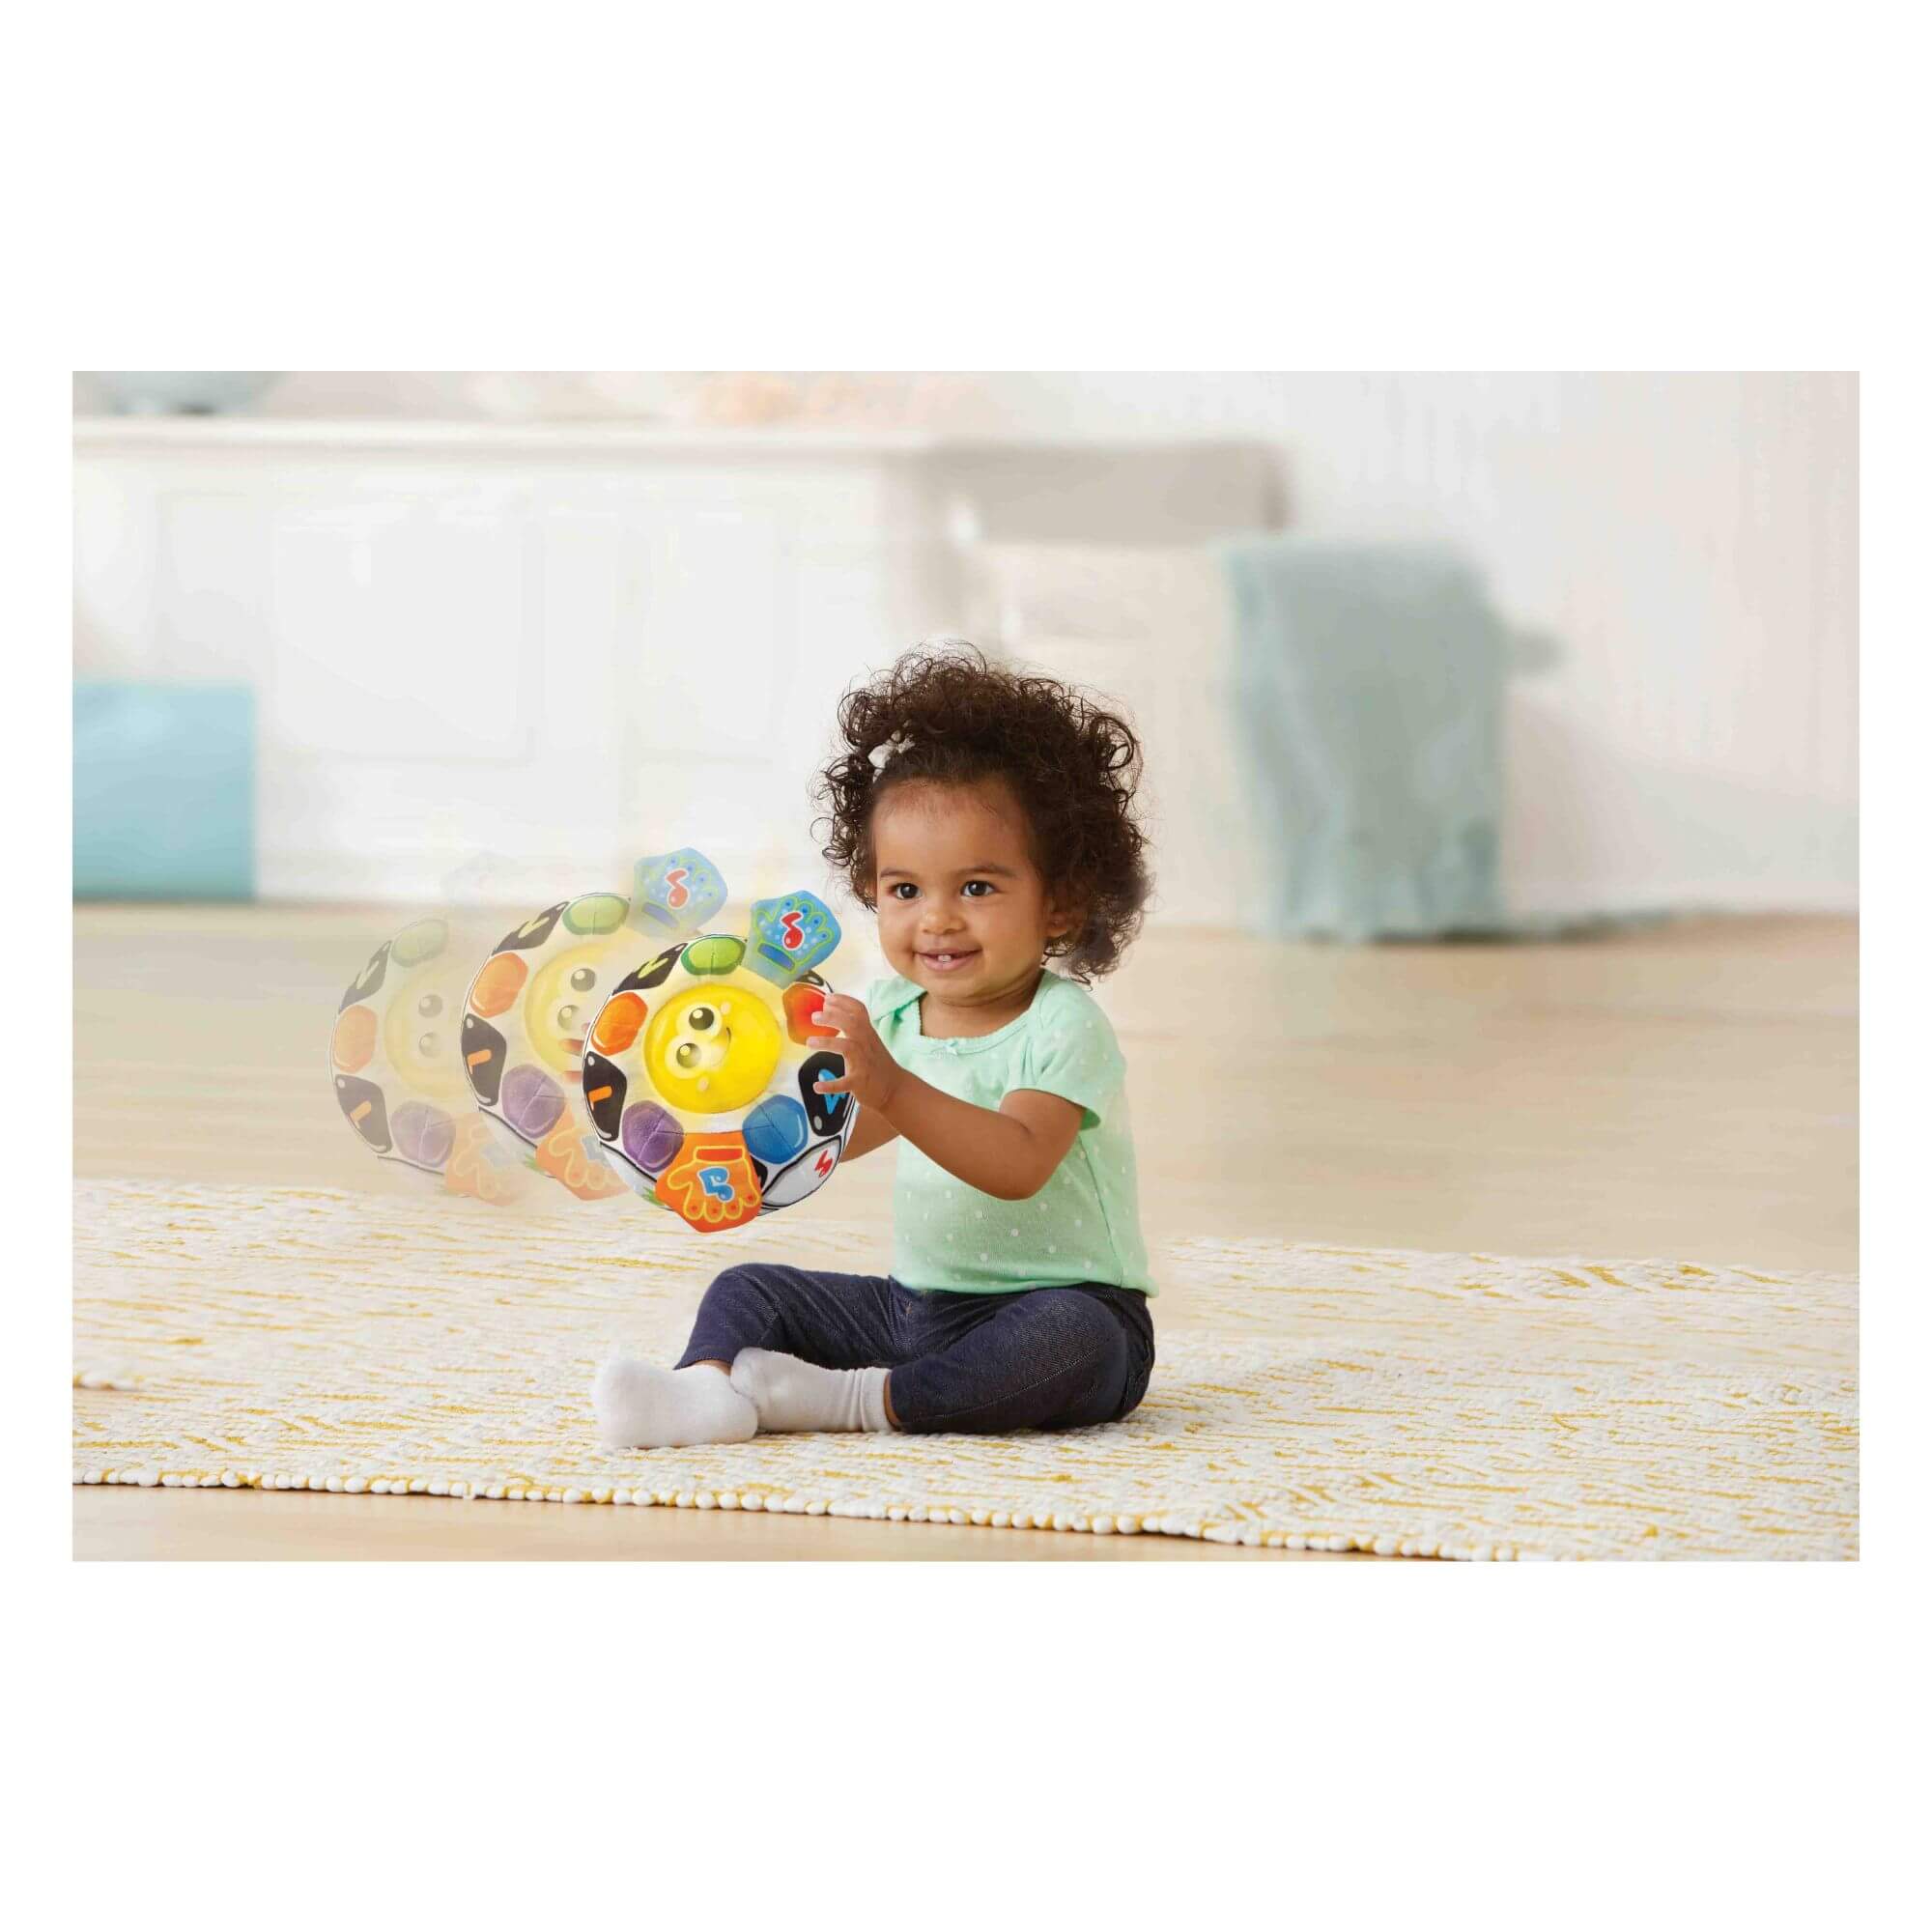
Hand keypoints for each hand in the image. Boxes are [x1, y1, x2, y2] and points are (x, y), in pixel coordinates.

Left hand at [809, 993, 903, 1115]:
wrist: (894, 1088)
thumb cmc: (876, 1063)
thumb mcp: (868, 1041)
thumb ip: (853, 1027)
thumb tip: (829, 1011)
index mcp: (868, 1033)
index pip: (859, 1011)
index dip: (844, 1001)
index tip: (827, 998)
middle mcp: (866, 1044)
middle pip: (852, 1024)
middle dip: (833, 1017)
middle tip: (814, 1017)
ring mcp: (863, 1063)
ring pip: (847, 1047)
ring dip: (828, 1042)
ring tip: (809, 1042)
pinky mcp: (860, 1082)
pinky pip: (845, 1083)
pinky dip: (830, 1085)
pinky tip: (817, 1086)